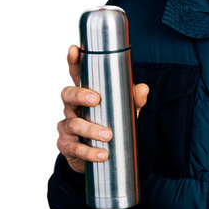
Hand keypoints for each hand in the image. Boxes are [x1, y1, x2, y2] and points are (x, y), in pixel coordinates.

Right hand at [57, 45, 149, 172]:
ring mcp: (67, 126)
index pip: (77, 75)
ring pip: (72, 123)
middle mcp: (72, 108)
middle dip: (79, 95)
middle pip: (67, 94)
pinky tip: (102, 155)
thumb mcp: (125, 113)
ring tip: (107, 136)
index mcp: (85, 95)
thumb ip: (133, 101)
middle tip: (95, 99)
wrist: (99, 159)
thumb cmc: (110, 127)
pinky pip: (74, 147)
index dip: (73, 62)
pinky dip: (89, 152)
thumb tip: (142, 88)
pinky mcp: (66, 145)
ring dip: (90, 129)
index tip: (74, 49)